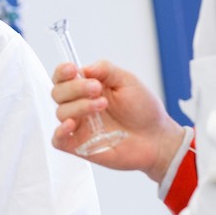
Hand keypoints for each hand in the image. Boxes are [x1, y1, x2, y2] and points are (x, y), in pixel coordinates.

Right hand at [50, 59, 183, 179]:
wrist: (157, 137)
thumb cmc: (144, 110)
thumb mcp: (128, 81)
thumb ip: (105, 70)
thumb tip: (83, 68)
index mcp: (88, 88)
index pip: (63, 77)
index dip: (62, 72)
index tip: (72, 70)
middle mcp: (81, 106)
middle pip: (58, 93)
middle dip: (75, 88)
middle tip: (96, 89)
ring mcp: (80, 126)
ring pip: (61, 112)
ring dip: (79, 106)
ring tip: (102, 105)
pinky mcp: (80, 146)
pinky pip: (58, 140)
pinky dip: (60, 131)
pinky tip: (72, 124)